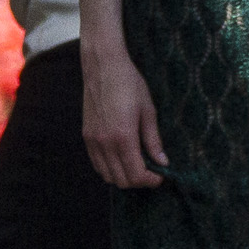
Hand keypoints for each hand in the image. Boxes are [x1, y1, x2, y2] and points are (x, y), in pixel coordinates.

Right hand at [82, 46, 166, 189]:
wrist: (103, 67)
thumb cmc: (129, 85)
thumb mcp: (149, 111)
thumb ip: (154, 140)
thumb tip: (163, 162)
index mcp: (123, 137)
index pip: (136, 174)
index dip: (151, 181)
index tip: (161, 176)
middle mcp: (104, 142)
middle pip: (120, 179)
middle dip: (139, 181)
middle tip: (152, 173)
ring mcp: (92, 140)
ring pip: (106, 175)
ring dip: (123, 176)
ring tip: (139, 165)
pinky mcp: (86, 136)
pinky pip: (96, 163)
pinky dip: (110, 168)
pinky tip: (123, 159)